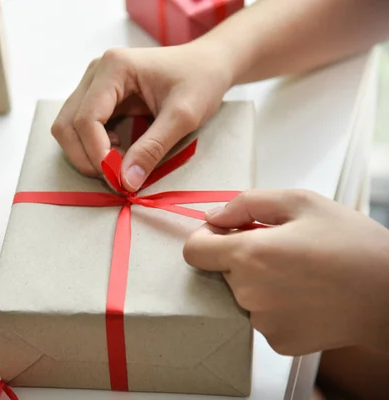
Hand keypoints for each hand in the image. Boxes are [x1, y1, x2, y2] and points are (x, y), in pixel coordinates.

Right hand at [51, 40, 233, 191]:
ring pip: (68, 128)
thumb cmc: (200, 81)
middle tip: (115, 177)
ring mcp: (93, 84)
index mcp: (114, 67)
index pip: (86, 118)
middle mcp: (96, 73)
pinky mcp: (97, 97)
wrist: (208, 64)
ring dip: (86, 153)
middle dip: (86, 157)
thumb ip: (153, 148)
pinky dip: (93, 147)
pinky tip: (119, 150)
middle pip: (67, 125)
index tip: (118, 178)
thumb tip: (126, 182)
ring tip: (117, 163)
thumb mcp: (184, 116)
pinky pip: (80, 128)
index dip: (97, 153)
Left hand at [183, 189, 388, 354]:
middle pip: (223, 270)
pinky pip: (262, 317)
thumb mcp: (301, 202)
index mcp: (249, 255)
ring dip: (261, 281)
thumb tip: (213, 216)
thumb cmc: (352, 246)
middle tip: (283, 250)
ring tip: (301, 273)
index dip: (206, 237)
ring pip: (243, 294)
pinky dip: (276, 305)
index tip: (226, 233)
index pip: (194, 250)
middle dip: (244, 256)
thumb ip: (247, 203)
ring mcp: (262, 322)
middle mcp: (248, 292)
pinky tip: (305, 296)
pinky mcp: (277, 342)